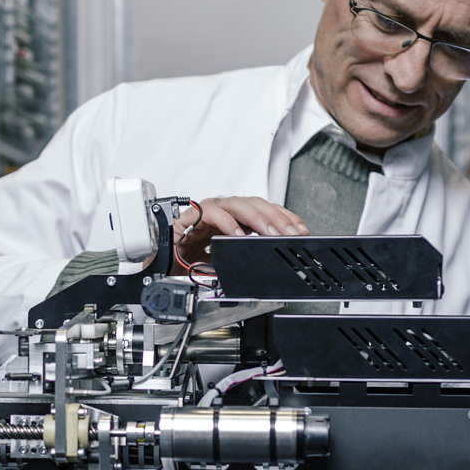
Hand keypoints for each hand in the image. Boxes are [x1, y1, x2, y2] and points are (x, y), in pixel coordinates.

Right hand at [175, 196, 307, 266]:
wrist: (166, 262)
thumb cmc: (195, 258)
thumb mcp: (231, 260)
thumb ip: (249, 257)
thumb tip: (277, 265)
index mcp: (239, 218)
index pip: (269, 211)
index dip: (287, 219)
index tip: (303, 232)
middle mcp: (227, 210)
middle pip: (258, 204)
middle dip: (278, 219)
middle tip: (291, 235)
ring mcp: (211, 210)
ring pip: (239, 205)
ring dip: (258, 219)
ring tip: (270, 234)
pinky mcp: (193, 216)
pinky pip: (213, 214)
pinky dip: (227, 224)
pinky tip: (237, 235)